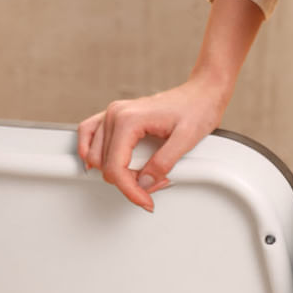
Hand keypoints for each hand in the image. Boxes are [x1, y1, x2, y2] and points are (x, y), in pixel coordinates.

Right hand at [77, 75, 230, 212]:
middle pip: (105, 165)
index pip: (116, 167)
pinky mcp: (117, 114)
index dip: (130, 190)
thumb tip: (144, 183)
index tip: (145, 200)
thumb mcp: (187, 139)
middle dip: (128, 181)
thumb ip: (164, 163)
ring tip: (140, 176)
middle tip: (153, 184)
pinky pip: (89, 133)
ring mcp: (115, 112)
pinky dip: (90, 151)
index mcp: (130, 119)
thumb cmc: (198, 108)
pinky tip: (97, 163)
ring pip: (95, 155)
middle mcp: (117, 114)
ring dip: (115, 172)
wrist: (203, 92)